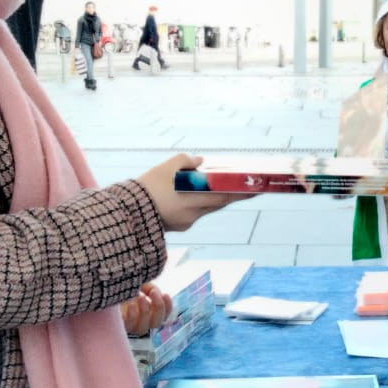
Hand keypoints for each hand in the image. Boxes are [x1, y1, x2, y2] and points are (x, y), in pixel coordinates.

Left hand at [119, 283, 172, 334]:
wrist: (97, 289)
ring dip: (145, 312)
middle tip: (154, 293)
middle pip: (156, 323)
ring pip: (143, 328)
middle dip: (158, 308)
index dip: (168, 307)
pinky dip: (133, 316)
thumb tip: (155, 291)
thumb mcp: (136, 282)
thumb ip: (147, 286)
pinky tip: (131, 304)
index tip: (165, 294)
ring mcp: (127, 326)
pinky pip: (128, 327)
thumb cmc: (118, 285)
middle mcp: (138, 321)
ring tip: (140, 297)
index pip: (163, 315)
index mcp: (146, 311)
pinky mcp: (117, 326)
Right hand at [136, 153, 250, 231]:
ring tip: (220, 187)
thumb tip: (200, 161)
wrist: (127, 214)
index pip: (225, 196)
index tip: (259, 189)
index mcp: (193, 198)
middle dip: (233, 195)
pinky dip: (197, 203)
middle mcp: (194, 212)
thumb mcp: (165, 168)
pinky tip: (192, 195)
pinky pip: (194, 212)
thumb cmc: (146, 188)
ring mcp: (187, 221)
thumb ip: (186, 162)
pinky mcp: (180, 226)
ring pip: (206, 208)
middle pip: (219, 203)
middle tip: (249, 188)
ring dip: (214, 198)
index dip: (243, 192)